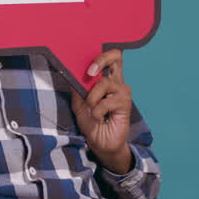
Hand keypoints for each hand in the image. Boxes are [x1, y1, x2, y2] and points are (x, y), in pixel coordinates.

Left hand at [71, 49, 133, 173]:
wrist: (100, 144)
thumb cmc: (91, 123)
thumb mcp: (78, 104)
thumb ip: (78, 89)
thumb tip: (73, 73)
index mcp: (106, 80)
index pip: (109, 58)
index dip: (99, 55)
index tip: (86, 65)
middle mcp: (116, 82)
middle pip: (116, 57)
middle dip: (101, 60)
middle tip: (90, 72)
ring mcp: (122, 92)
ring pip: (104, 82)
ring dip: (92, 98)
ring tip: (91, 110)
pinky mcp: (125, 104)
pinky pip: (107, 101)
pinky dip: (97, 111)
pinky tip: (99, 118)